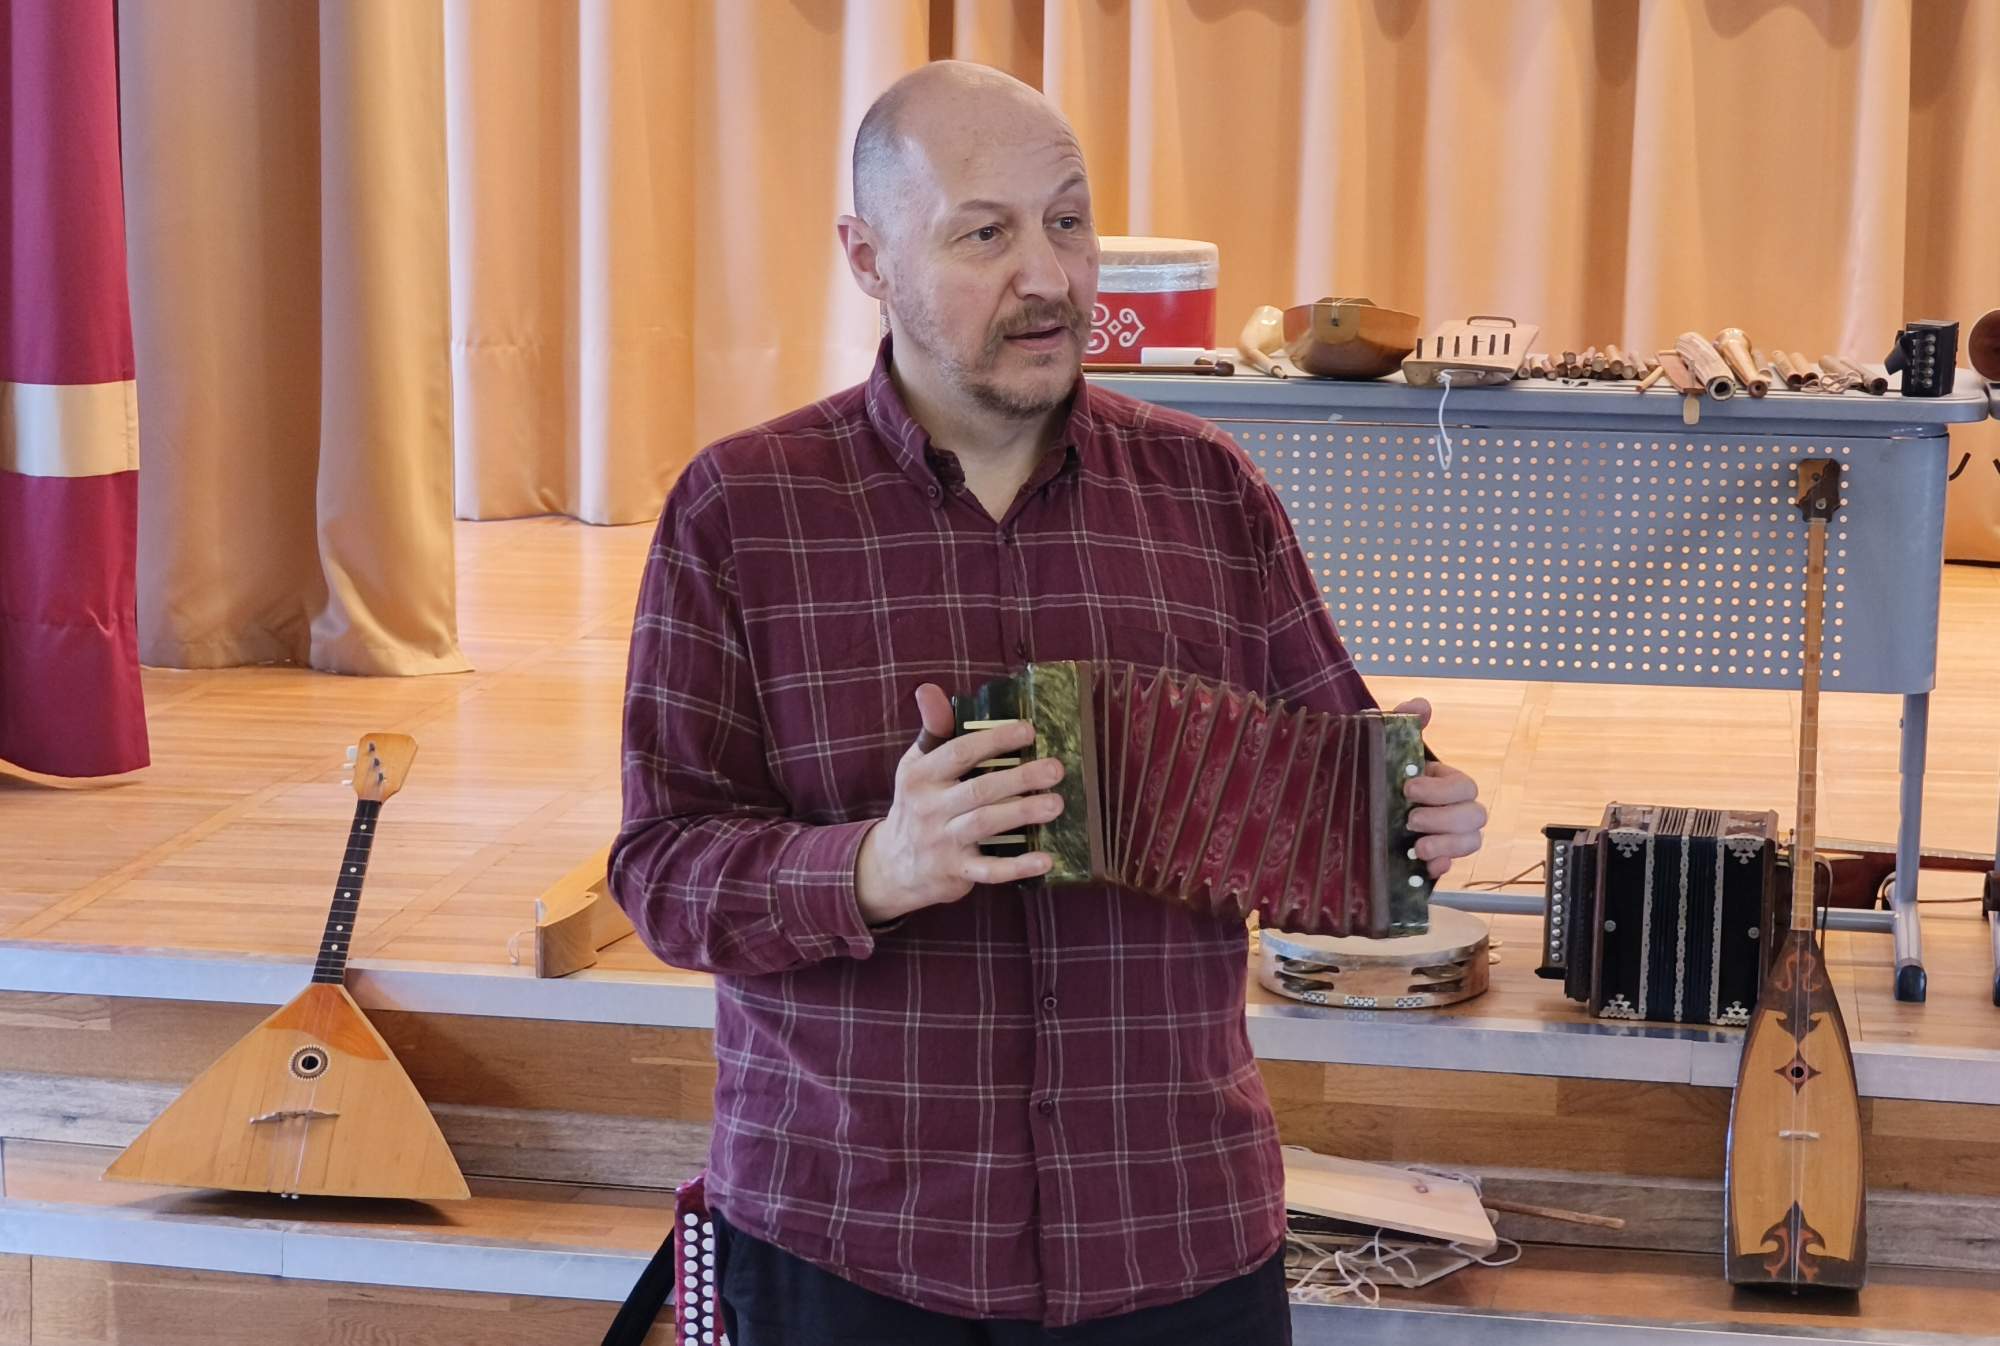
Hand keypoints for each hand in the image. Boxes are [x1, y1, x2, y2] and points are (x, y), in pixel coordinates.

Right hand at [854, 684, 1065, 924]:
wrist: (893, 866)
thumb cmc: (917, 804)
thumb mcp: (916, 766)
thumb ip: (933, 730)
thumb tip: (929, 689)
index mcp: (921, 776)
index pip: (958, 753)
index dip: (994, 740)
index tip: (1028, 731)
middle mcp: (929, 808)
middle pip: (978, 790)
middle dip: (1019, 777)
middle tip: (1055, 769)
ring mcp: (942, 842)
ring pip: (985, 825)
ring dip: (1023, 813)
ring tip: (1056, 804)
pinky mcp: (956, 873)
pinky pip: (989, 871)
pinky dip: (1017, 867)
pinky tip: (1046, 860)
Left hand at [1390, 698, 1485, 879]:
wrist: (1353, 808)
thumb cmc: (1380, 773)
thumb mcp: (1387, 746)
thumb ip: (1404, 722)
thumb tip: (1421, 705)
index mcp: (1446, 783)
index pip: (1465, 787)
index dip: (1442, 790)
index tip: (1408, 788)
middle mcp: (1453, 810)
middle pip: (1475, 816)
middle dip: (1445, 819)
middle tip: (1410, 819)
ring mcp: (1447, 836)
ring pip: (1472, 841)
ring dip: (1448, 844)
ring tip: (1418, 847)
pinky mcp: (1434, 858)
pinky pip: (1452, 866)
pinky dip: (1442, 866)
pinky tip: (1424, 866)